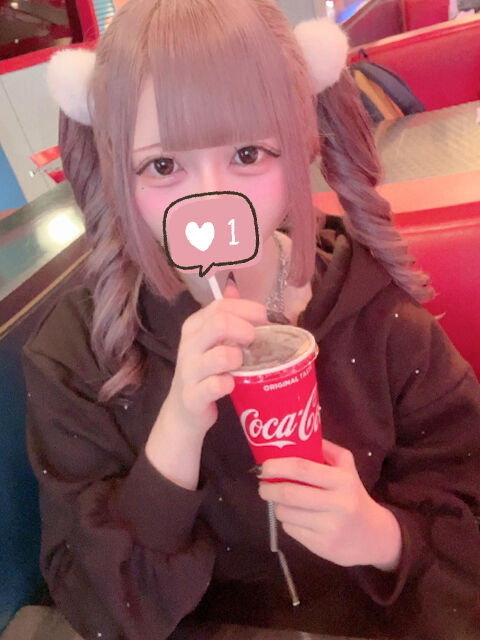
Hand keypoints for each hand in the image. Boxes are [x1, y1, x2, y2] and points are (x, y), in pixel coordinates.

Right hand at [156, 278, 266, 436]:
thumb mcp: (210, 340)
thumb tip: (234, 287)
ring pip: (222, 355)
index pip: (221, 305)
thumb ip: (222, 315)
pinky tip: (232, 384)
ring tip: (242, 365)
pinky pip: (218, 385)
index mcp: (194, 326)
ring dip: (239, 358)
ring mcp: (189, 371)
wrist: (184, 410)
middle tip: (255, 341)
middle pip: (220, 323)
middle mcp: (188, 345)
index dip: (249, 309)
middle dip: (246, 329)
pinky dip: (230, 384)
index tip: (265, 319)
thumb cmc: (204, 371)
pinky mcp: (193, 396)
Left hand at [257, 438, 401, 570]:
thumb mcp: (346, 468)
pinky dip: (287, 521)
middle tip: (262, 484)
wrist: (374, 536)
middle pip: (290, 493)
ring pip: (287, 513)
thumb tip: (296, 434)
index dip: (278, 466)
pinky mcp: (322, 547)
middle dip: (269, 488)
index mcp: (343, 480)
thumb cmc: (353, 494)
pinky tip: (296, 517)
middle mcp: (338, 504)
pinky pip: (291, 530)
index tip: (263, 466)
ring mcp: (330, 528)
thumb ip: (325, 450)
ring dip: (277, 505)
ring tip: (281, 500)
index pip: (303, 468)